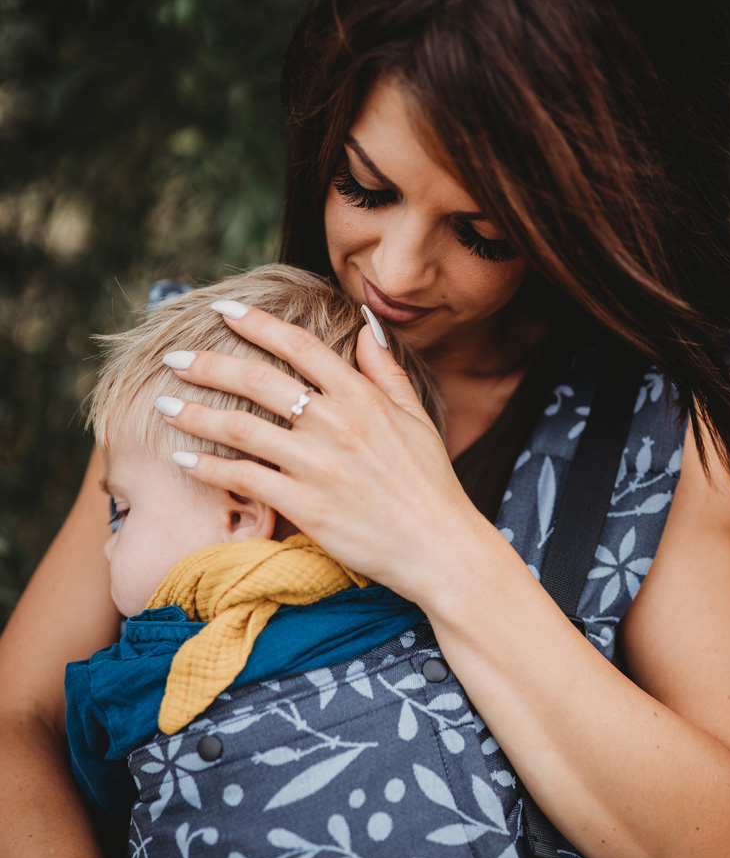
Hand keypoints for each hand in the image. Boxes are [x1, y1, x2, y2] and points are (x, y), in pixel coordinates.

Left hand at [159, 304, 483, 602]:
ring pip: (241, 427)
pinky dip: (208, 468)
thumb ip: (385, 369)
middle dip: (207, 363)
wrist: (438, 546)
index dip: (256, 323)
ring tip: (162, 406)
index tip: (224, 310)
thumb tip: (366, 325)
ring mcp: (317, 464)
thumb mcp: (416, 417)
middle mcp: (335, 423)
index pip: (298, 345)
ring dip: (194, 413)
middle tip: (173, 357)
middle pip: (257, 379)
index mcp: (361, 397)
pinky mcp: (304, 505)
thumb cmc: (430, 483)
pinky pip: (244, 479)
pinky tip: (183, 461)